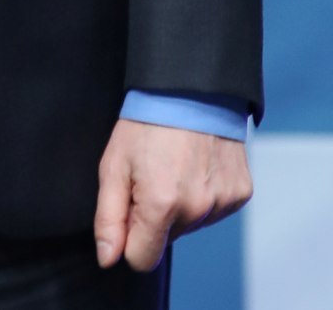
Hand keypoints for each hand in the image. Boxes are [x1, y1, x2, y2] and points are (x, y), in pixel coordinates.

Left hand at [94, 119, 252, 272]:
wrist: (189, 88)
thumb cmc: (145, 124)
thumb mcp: (113, 165)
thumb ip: (109, 217)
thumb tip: (108, 258)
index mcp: (161, 205)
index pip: (142, 259)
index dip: (130, 238)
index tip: (129, 209)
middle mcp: (196, 209)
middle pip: (167, 239)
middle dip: (154, 216)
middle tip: (150, 175)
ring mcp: (222, 202)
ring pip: (191, 225)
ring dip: (180, 206)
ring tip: (174, 166)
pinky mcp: (240, 194)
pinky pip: (214, 210)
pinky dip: (203, 195)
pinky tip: (196, 165)